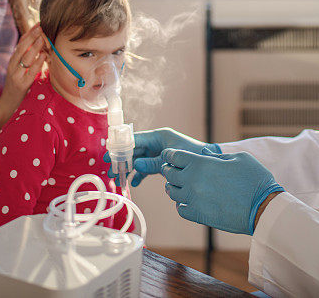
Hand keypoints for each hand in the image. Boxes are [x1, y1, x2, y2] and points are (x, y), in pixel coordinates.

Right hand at [0, 24, 46, 136]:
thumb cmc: (17, 87)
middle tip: (41, 26)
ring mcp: (16, 75)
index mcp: (13, 61)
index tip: (38, 23)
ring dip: (35, 46)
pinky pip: (30, 71)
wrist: (7, 105)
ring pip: (25, 57)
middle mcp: (12, 66)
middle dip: (32, 36)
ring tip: (43, 37)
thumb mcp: (20, 71)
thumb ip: (27, 60)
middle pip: (22, 47)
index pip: (20, 43)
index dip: (29, 33)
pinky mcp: (22, 85)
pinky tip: (43, 55)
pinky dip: (37, 62)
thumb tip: (40, 46)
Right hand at [103, 128, 219, 186]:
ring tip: (119, 178)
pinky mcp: (161, 162)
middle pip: (134, 150)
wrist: (208, 161)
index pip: (135, 139)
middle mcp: (157, 142)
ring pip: (138, 159)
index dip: (122, 147)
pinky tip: (134, 182)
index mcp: (159, 136)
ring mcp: (158, 152)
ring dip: (129, 168)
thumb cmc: (192, 155)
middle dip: (122, 160)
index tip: (110, 155)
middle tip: (111, 170)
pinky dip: (140, 174)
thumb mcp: (170, 159)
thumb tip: (134, 165)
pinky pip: (146, 167)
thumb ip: (153, 163)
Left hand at [160, 147, 283, 234]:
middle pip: (169, 173)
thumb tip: (204, 154)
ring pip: (172, 192)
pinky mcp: (199, 216)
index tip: (170, 156)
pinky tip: (187, 202)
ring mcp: (194, 199)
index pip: (174, 156)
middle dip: (169, 169)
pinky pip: (180, 210)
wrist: (263, 207)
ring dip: (173, 187)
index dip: (170, 154)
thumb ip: (217, 155)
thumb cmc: (254, 178)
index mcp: (201, 164)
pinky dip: (181, 205)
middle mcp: (193, 181)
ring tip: (178, 185)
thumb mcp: (239, 157)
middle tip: (172, 169)